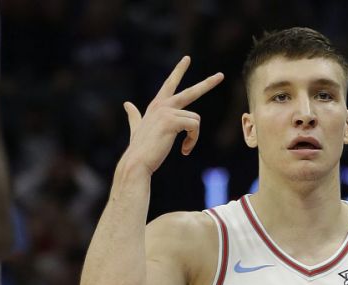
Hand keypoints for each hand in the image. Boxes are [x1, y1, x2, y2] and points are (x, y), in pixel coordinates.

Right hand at [122, 56, 223, 173]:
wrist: (137, 162)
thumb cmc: (141, 148)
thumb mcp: (137, 128)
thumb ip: (134, 116)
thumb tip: (126, 104)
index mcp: (157, 105)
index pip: (170, 83)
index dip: (178, 70)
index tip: (187, 58)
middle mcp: (162, 105)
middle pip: (191, 91)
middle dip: (208, 83)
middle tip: (221, 75)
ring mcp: (166, 111)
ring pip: (195, 120)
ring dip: (193, 137)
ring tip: (184, 147)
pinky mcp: (172, 120)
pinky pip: (194, 127)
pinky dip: (193, 140)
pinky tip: (184, 150)